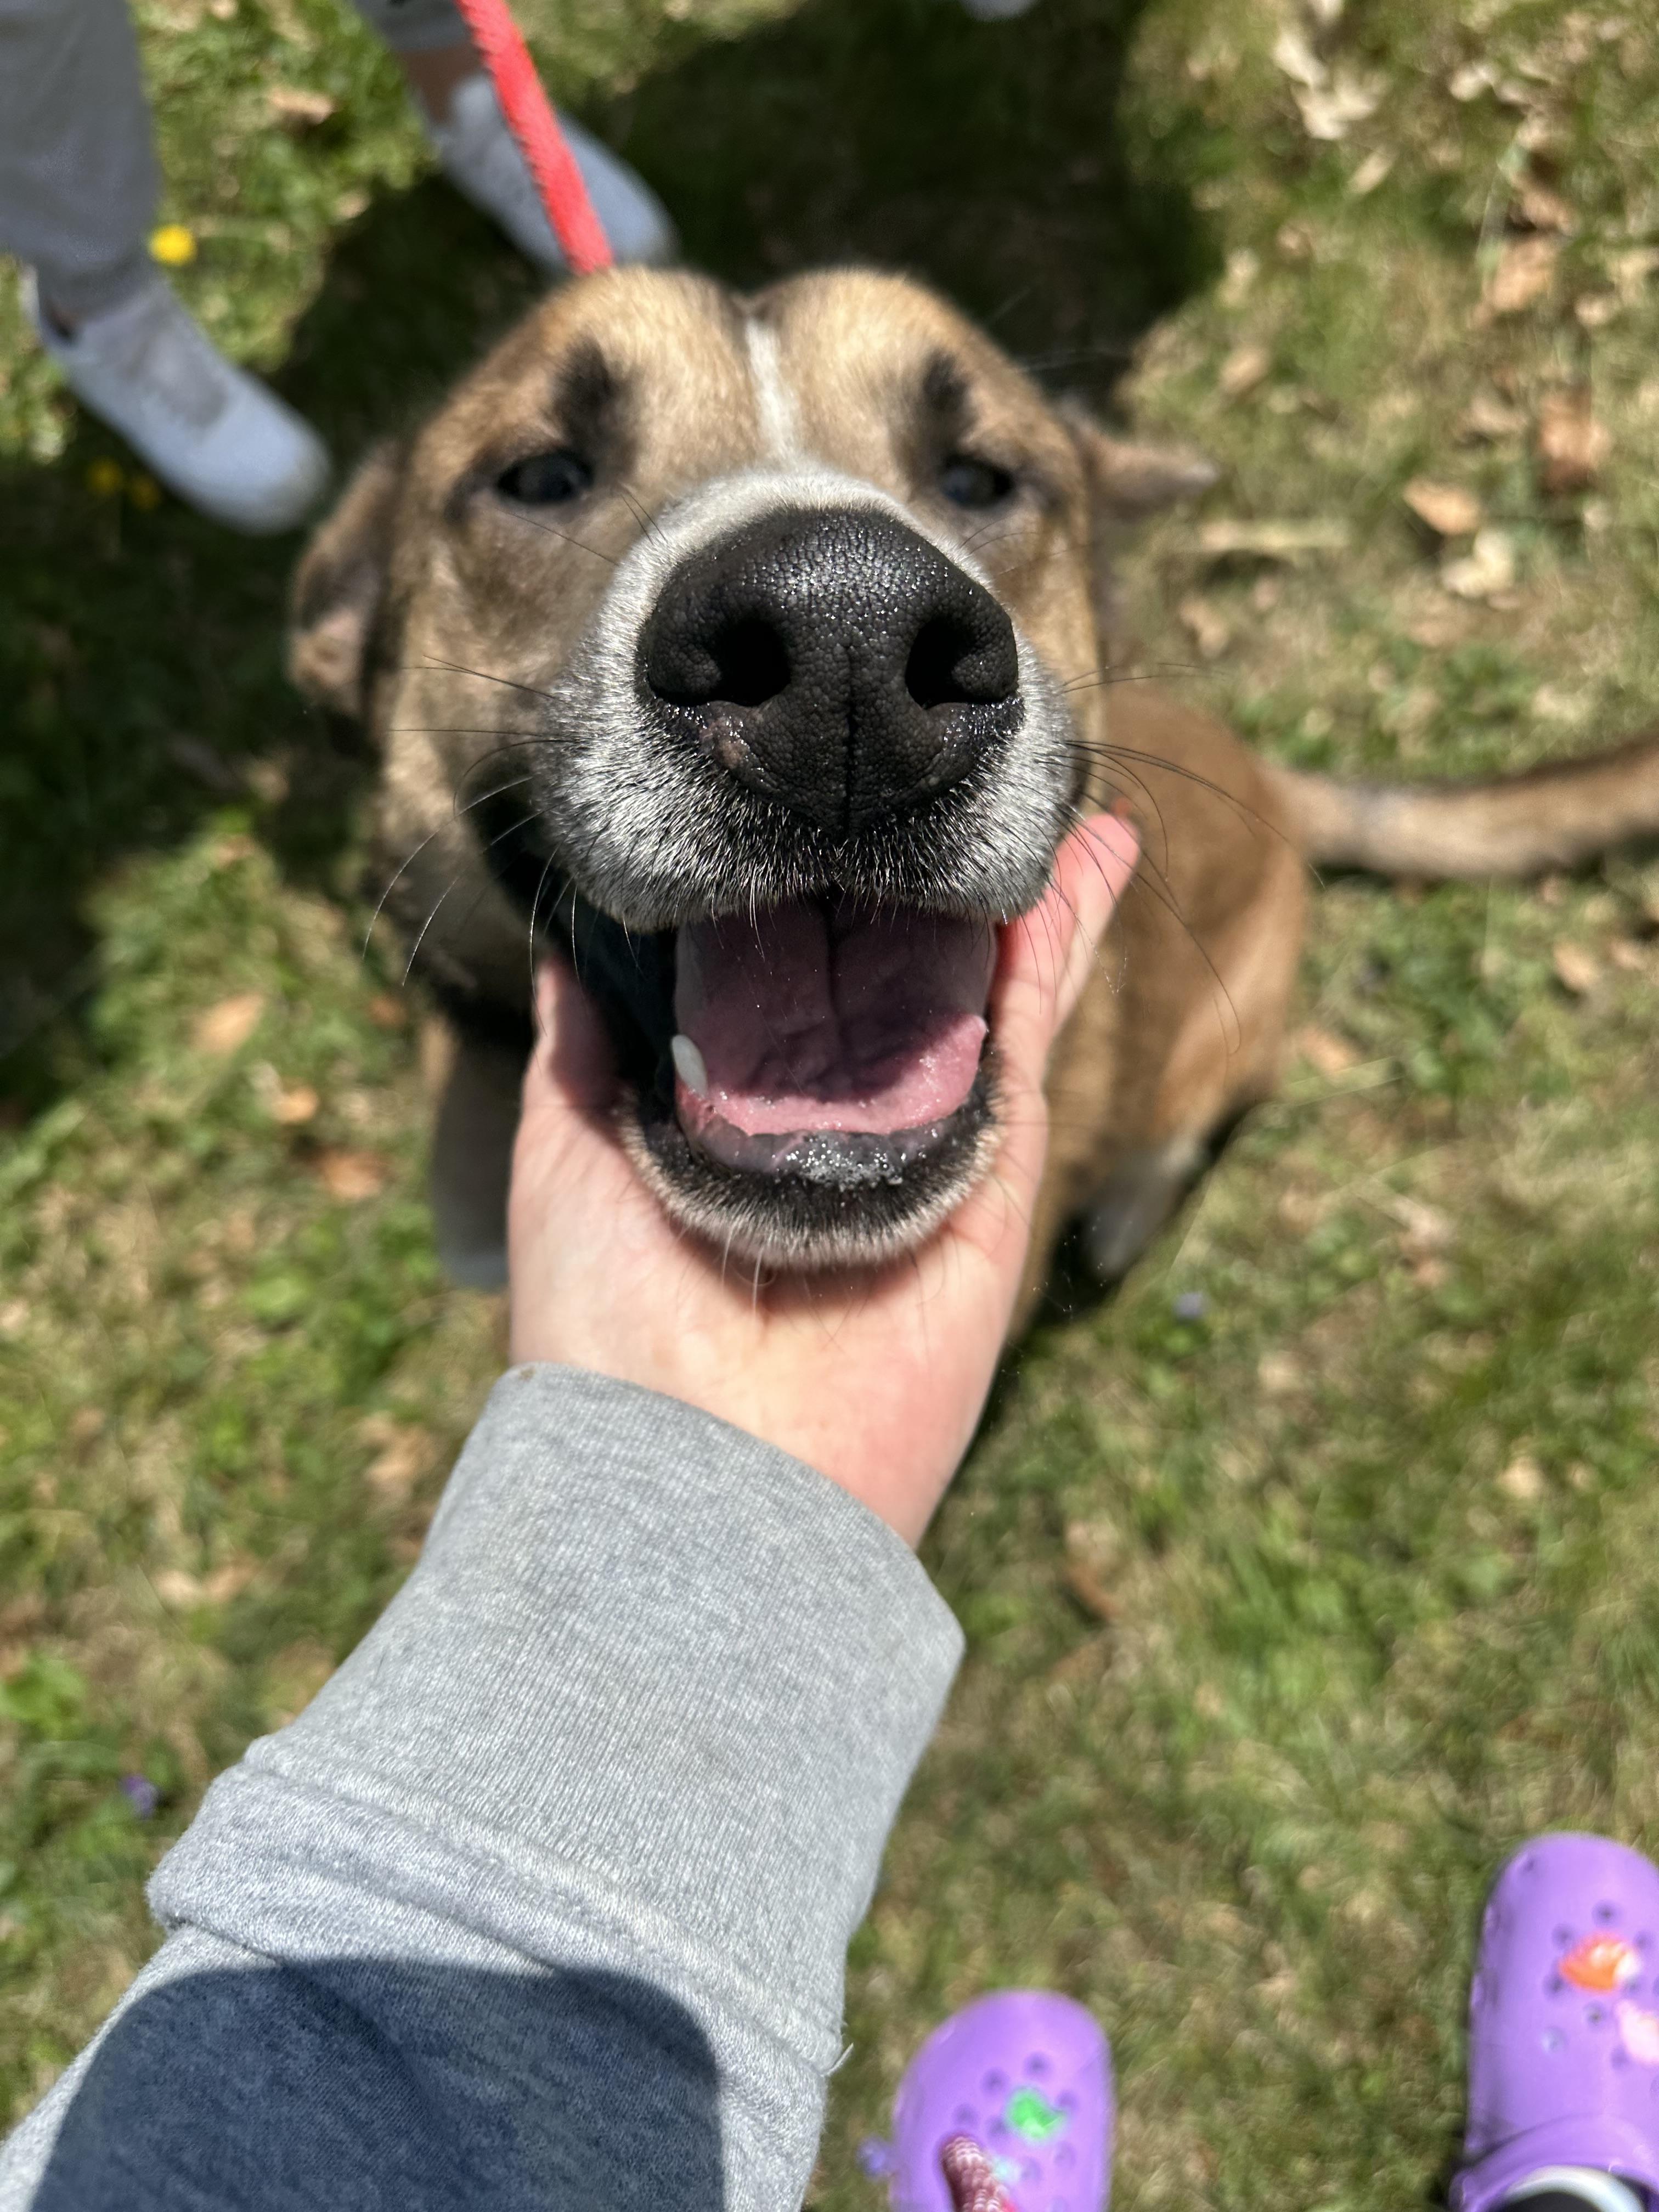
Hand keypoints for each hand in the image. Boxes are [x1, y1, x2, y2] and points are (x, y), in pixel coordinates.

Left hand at [508, 813, 1138, 1542]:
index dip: (833, 899)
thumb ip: (587, 1040)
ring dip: (1031, 900)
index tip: (841, 812)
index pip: (802, 980)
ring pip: (990, 992)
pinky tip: (1082, 869)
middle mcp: (839, 1119)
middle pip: (913, 976)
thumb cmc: (604, 1320)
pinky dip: (1058, 952)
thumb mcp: (567, 1145)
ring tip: (1069, 811)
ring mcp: (925, 1143)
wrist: (697, 1467)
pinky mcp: (992, 1173)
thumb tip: (577, 936)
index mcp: (740, 1111)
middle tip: (977, 790)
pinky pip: (1028, 1039)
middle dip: (949, 890)